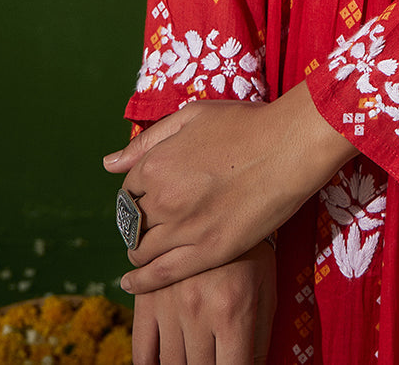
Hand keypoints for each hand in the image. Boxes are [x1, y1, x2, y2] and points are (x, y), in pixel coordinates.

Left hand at [104, 79, 353, 293]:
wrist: (289, 146)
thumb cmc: (244, 124)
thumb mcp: (192, 116)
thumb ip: (148, 140)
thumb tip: (109, 163)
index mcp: (155, 164)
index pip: (128, 189)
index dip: (138, 193)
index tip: (150, 196)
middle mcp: (162, 199)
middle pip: (132, 222)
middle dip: (137, 223)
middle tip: (151, 223)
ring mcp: (185, 229)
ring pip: (143, 250)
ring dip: (139, 250)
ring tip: (145, 250)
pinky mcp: (208, 252)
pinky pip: (162, 274)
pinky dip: (141, 281)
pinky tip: (131, 282)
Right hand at [130, 241, 276, 364]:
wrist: (224, 196)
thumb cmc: (253, 249)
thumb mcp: (266, 289)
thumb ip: (260, 337)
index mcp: (232, 311)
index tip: (233, 363)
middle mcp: (198, 310)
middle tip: (215, 354)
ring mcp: (169, 304)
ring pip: (171, 364)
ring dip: (184, 363)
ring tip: (196, 351)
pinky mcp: (147, 297)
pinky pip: (142, 350)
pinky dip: (150, 364)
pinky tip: (165, 359)